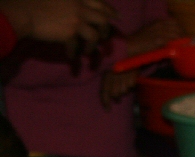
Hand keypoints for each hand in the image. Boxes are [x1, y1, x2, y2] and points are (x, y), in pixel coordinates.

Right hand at [0, 0, 115, 47]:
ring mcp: (76, 18)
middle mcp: (78, 5)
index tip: (116, 16)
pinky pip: (78, 45)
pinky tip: (70, 56)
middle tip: (105, 37)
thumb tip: (78, 12)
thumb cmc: (31, 2)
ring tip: (88, 51)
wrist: (21, 12)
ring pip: (95, 35)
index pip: (98, 2)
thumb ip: (68, 3)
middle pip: (103, 19)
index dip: (109, 10)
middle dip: (106, 30)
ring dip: (93, 45)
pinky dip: (74, 52)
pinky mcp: (70, 32)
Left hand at [101, 68, 135, 107]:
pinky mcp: (132, 75)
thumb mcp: (110, 73)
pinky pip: (131, 86)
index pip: (104, 91)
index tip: (107, 110)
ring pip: (124, 91)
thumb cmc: (118, 66)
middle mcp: (113, 76)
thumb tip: (110, 100)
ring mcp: (123, 76)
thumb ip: (107, 85)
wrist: (128, 55)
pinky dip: (131, 85)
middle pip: (115, 94)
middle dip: (117, 97)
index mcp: (106, 75)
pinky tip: (130, 80)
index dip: (105, 101)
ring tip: (124, 85)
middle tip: (118, 100)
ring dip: (125, 90)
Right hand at [123, 17, 181, 56]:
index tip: (183, 34)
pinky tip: (178, 48)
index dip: (180, 28)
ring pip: (176, 34)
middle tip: (185, 41)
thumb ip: (162, 32)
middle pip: (177, 27)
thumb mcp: (151, 31)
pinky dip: (177, 44)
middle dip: (182, 34)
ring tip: (183, 46)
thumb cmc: (141, 40)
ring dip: (181, 40)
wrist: (132, 44)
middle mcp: (160, 25)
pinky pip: (172, 41)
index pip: (174, 22)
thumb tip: (173, 37)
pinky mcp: (159, 39)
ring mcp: (160, 31)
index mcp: (158, 22)